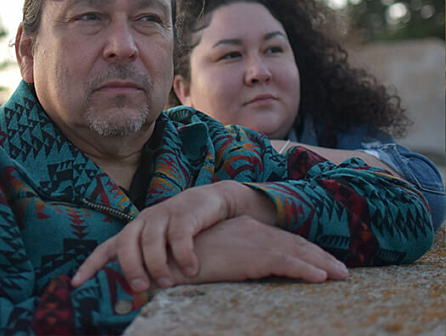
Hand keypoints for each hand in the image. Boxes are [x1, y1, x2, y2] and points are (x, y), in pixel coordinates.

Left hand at [72, 182, 273, 290]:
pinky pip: (179, 236)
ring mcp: (162, 215)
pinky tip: (191, 269)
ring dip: (157, 265)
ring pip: (150, 241)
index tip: (77, 283)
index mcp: (132, 232)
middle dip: (130, 267)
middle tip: (138, 287)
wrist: (208, 201)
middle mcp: (143, 221)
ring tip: (167, 284)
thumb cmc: (181, 231)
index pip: (106, 248)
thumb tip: (136, 296)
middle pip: (126, 243)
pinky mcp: (183, 213)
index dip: (90, 265)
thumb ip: (148, 264)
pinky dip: (183, 255)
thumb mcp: (160, 246)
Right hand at [176, 216, 347, 283]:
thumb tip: (246, 272)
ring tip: (341, 275)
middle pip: (292, 243)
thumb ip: (233, 262)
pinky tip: (322, 278)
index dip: (303, 252)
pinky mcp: (249, 255)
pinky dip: (305, 269)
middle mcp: (249, 231)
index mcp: (242, 230)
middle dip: (319, 257)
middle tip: (342, 271)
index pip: (279, 241)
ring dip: (320, 263)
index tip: (321, 264)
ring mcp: (250, 241)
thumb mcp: (214, 260)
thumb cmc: (185, 263)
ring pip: (294, 252)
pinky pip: (284, 262)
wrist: (167, 258)